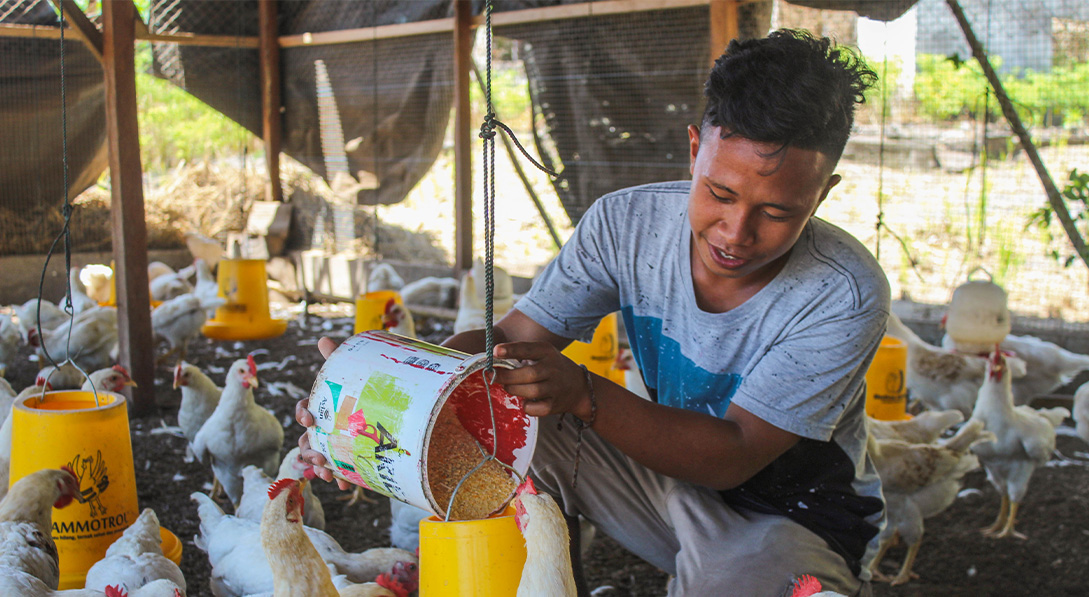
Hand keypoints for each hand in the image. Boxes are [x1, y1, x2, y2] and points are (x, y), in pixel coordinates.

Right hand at [296, 336, 350, 489]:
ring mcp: (335, 441)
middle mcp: (324, 425)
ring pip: (319, 456)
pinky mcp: (348, 454)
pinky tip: (345, 485)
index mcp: (322, 405)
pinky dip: (341, 477)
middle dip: (309, 450)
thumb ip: (337, 358)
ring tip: (328, 473)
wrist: (389, 404)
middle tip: (318, 457)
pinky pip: (339, 469)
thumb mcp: (351, 373)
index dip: (303, 415)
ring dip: (320, 466)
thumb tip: (323, 339)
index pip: (304, 410)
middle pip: (308, 439)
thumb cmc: (362, 387)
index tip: (309, 420)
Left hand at [493, 341, 591, 419]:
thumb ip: (521, 355)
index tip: (496, 351)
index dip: (511, 350)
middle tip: (493, 376)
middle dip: (507, 376)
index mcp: (547, 352)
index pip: (528, 349)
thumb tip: (492, 361)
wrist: (578, 387)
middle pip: (529, 374)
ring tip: (508, 387)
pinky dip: (526, 407)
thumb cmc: (551, 368)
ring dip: (514, 390)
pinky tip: (524, 401)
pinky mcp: (555, 404)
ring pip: (532, 391)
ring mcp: (556, 387)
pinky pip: (537, 408)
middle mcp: (553, 368)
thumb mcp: (542, 354)